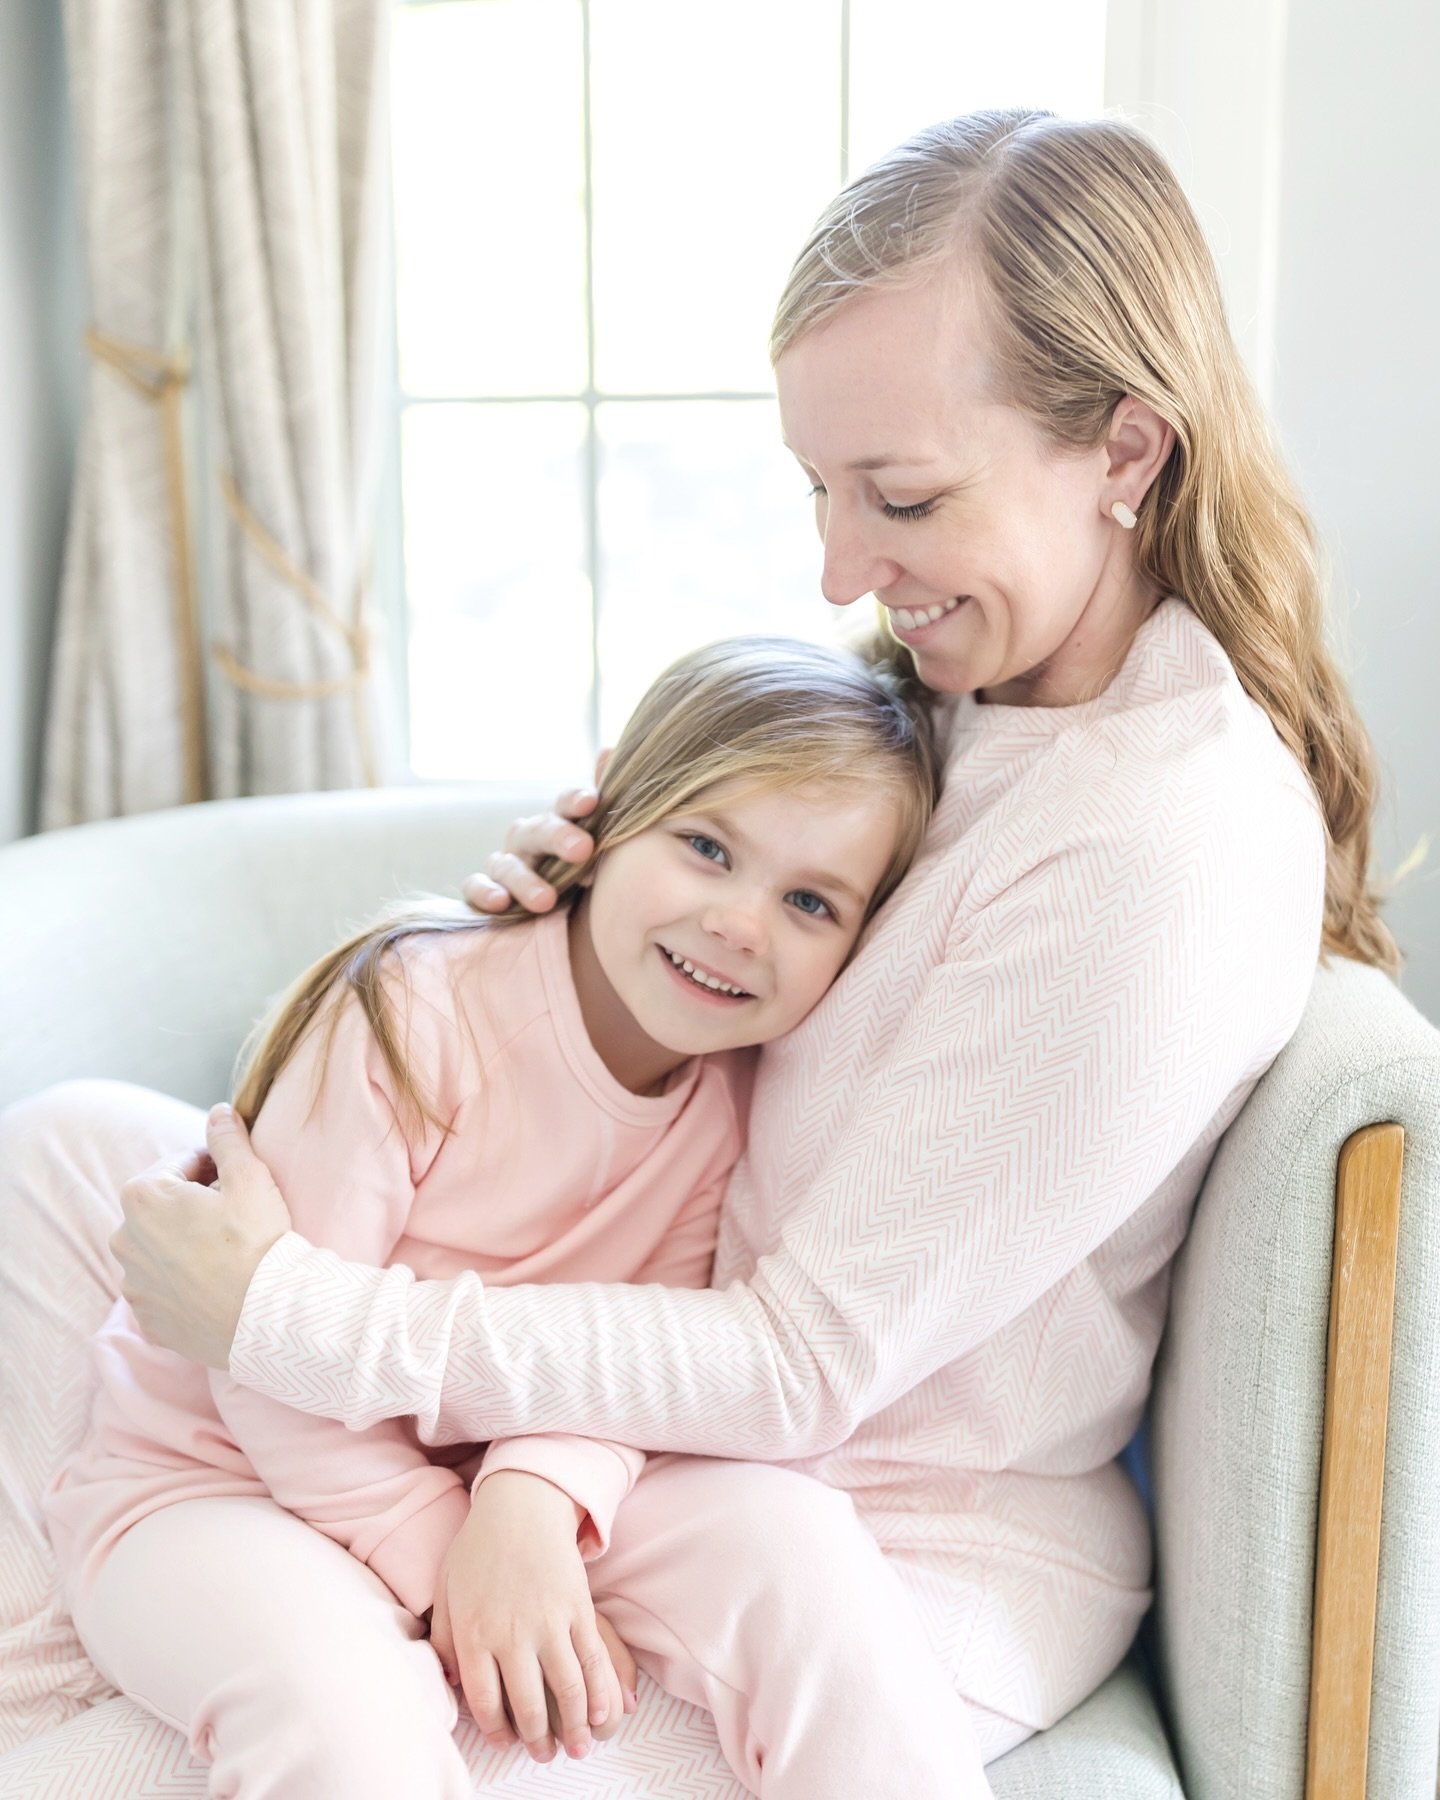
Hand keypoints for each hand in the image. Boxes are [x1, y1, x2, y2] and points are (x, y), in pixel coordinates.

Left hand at [110, 1104, 290, 1368]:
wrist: (263, 1315)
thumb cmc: (256, 1241)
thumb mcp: (249, 1176)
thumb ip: (227, 1138)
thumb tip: (218, 1113)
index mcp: (142, 1196)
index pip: (178, 1164)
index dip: (212, 1167)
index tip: (236, 1181)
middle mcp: (124, 1239)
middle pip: (162, 1207)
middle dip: (192, 1205)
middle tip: (234, 1215)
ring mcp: (132, 1283)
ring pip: (159, 1249)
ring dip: (183, 1244)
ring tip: (225, 1253)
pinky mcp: (146, 1317)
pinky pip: (162, 1288)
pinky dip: (182, 1283)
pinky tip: (215, 1283)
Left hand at [429, 1472, 638, 1763]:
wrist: (522, 1505)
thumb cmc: (479, 1547)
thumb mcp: (446, 1589)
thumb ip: (442, 1638)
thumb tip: (449, 1680)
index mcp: (474, 1634)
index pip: (485, 1702)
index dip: (498, 1730)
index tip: (507, 1740)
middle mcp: (511, 1635)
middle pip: (528, 1705)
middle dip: (538, 1739)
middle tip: (545, 1753)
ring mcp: (549, 1622)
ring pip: (567, 1690)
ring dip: (575, 1726)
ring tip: (577, 1745)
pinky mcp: (579, 1609)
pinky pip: (593, 1661)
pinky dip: (601, 1693)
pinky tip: (604, 1714)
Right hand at [462, 764, 607, 916]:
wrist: (563, 919)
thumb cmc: (584, 872)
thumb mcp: (604, 843)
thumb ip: (609, 805)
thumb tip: (609, 751)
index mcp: (560, 823)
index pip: (566, 805)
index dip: (576, 801)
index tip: (591, 802)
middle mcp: (529, 840)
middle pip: (539, 831)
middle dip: (559, 838)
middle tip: (583, 849)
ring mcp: (506, 865)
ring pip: (508, 864)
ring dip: (525, 880)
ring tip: (546, 900)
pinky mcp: (485, 892)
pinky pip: (476, 888)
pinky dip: (486, 892)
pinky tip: (501, 903)